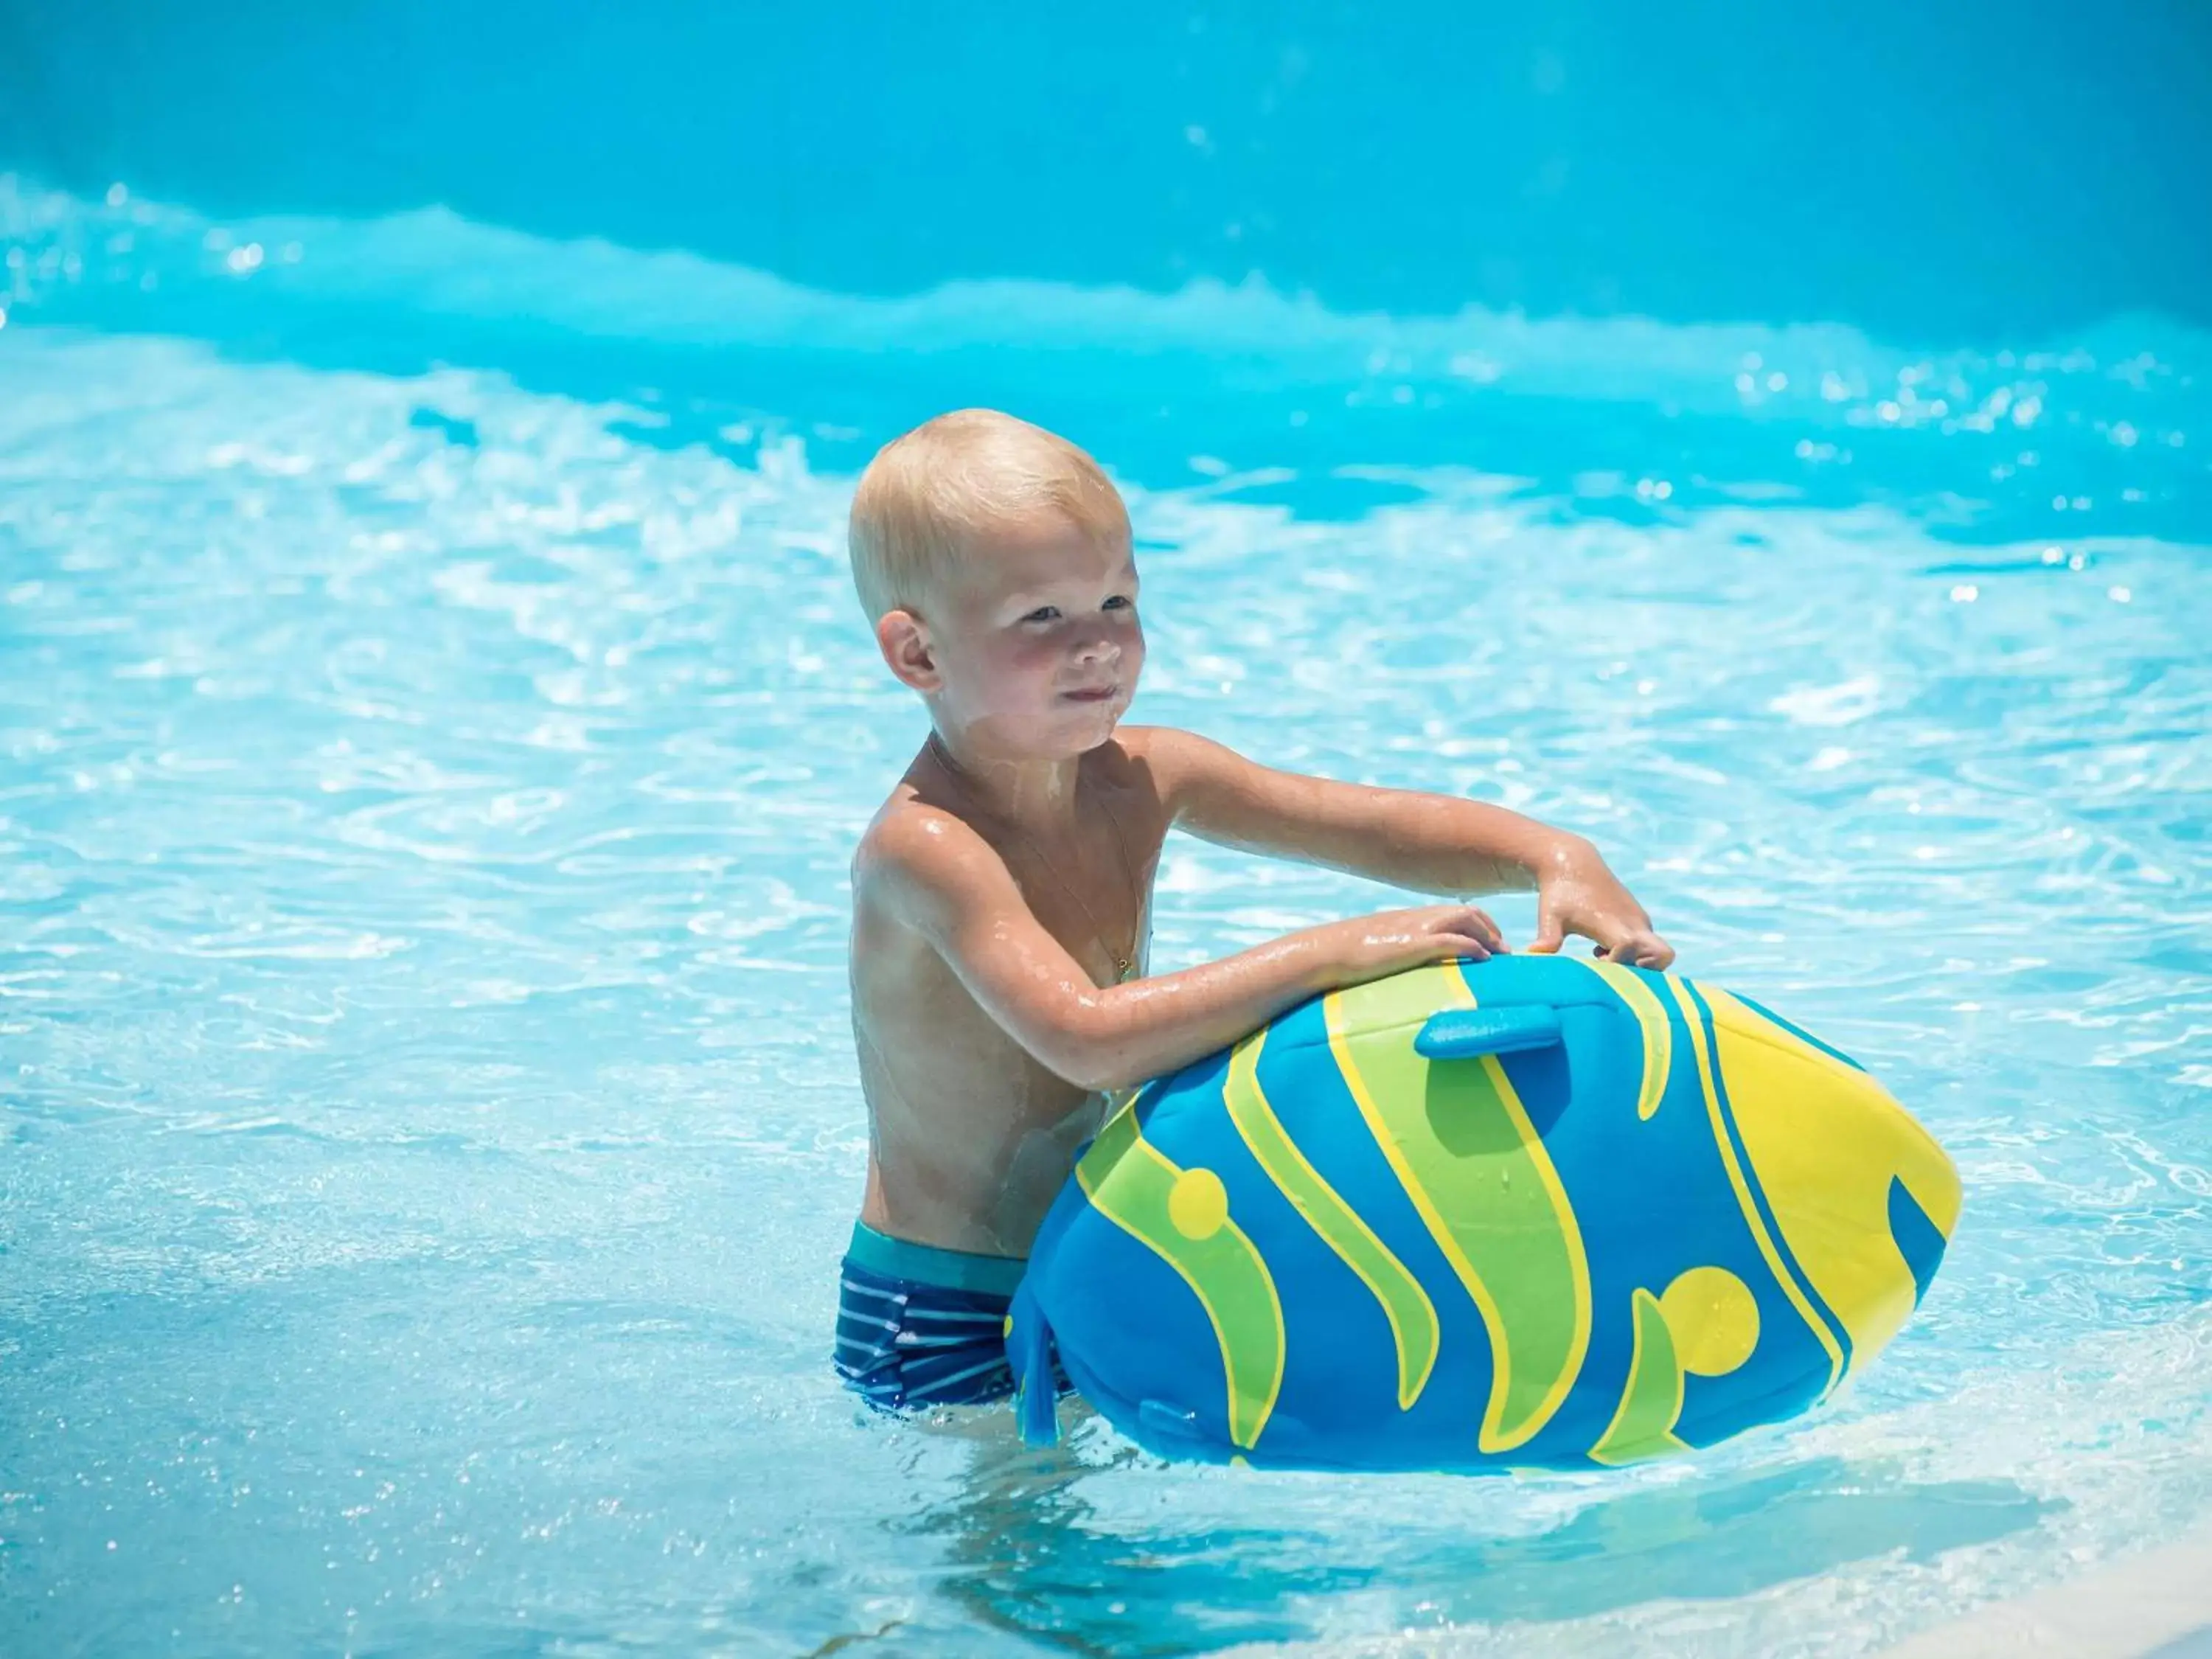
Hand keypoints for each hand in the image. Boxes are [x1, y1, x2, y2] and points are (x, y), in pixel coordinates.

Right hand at [1326, 904, 1507, 982]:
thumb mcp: (1379, 948)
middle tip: (1505, 951)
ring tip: (1500, 955)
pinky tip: (1483, 959)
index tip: (1491, 944)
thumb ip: (1399, 951)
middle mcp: (1418, 917)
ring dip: (1488, 936)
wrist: (1325, 951)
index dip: (1479, 925)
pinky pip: (1451, 940)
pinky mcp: (1412, 945)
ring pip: (1465, 919)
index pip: (1455, 911)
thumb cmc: (1346, 955)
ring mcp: (1416, 928)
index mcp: (1412, 918)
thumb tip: (1406, 968)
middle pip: (1468, 912)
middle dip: (1491, 929)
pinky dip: (1472, 946)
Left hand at [1527, 839, 1674, 968]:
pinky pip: (1649, 945)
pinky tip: (1602, 949)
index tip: (1596, 963)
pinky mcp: (1638, 919)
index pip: (1630, 947)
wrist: (1573, 863)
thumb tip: (1531, 954)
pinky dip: (1632, 954)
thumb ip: (1547, 937)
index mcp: (1613, 923)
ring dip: (1637, 963)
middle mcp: (1634, 923)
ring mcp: (1640, 921)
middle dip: (1645, 971)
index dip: (1617, 963)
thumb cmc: (1559, 892)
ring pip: (1660, 953)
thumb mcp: (1549, 916)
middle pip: (1664, 955)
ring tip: (1603, 956)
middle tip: (1612, 967)